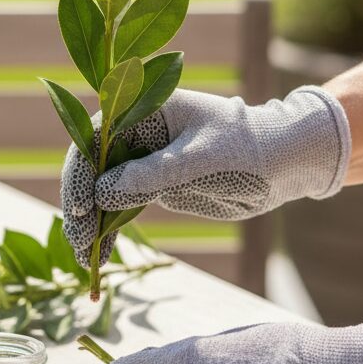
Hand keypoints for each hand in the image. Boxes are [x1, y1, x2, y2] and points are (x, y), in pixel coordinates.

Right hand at [61, 86, 349, 265]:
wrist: (284, 163)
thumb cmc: (248, 147)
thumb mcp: (199, 160)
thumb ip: (151, 175)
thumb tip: (101, 192)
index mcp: (144, 109)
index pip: (96, 135)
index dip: (81, 168)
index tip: (81, 204)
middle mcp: (136, 132)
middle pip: (91, 165)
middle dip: (80, 202)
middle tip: (77, 238)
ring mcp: (142, 160)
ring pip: (101, 190)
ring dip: (90, 222)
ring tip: (83, 254)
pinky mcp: (152, 185)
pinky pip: (120, 206)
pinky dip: (109, 229)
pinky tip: (101, 252)